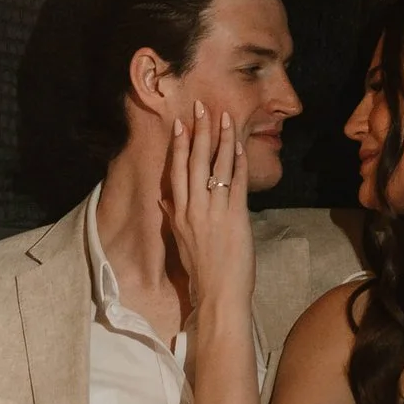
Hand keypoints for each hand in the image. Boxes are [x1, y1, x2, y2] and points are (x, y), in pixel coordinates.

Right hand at [162, 104, 258, 323]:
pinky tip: (240, 147)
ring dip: (222, 140)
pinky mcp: (235, 218)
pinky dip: (239, 163)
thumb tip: (164, 199)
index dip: (177, 145)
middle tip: (202, 107)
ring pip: (216, 167)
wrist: (218, 295)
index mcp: (179, 214)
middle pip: (194, 162)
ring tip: (225, 118)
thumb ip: (173, 217)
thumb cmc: (201, 271)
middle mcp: (194, 209)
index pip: (176, 172)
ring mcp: (214, 212)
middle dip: (199, 132)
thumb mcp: (181, 241)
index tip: (180, 124)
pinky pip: (237, 183)